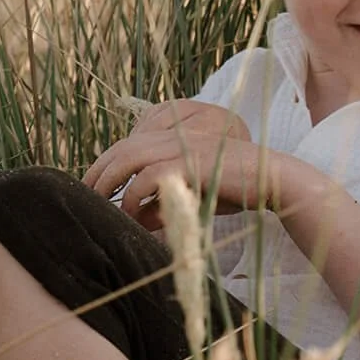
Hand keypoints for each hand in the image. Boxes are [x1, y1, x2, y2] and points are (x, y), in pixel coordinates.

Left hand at [83, 100, 258, 226]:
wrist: (273, 180)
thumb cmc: (235, 190)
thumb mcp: (193, 197)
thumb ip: (164, 205)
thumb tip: (136, 221)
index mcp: (175, 138)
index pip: (127, 144)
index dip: (105, 163)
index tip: (91, 186)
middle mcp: (176, 137)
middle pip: (122, 148)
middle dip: (99, 172)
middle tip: (85, 197)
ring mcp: (184, 147)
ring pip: (130, 157)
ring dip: (109, 181)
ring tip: (100, 205)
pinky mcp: (191, 162)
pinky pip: (151, 176)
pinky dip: (135, 196)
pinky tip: (132, 214)